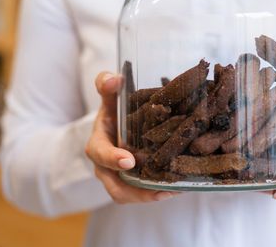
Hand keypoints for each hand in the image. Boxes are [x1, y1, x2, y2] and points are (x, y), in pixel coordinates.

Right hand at [85, 72, 178, 203]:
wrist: (116, 127)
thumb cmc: (113, 112)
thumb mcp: (110, 98)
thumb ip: (107, 85)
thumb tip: (113, 79)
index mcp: (98, 144)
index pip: (99, 153)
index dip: (112, 158)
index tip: (128, 160)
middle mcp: (105, 166)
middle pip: (114, 186)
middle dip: (135, 191)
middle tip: (159, 190)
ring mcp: (118, 177)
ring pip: (129, 194)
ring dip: (149, 196)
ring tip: (172, 191)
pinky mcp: (132, 183)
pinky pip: (141, 193)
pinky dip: (157, 193)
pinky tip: (177, 188)